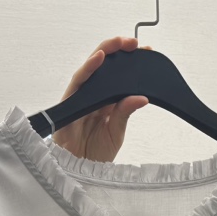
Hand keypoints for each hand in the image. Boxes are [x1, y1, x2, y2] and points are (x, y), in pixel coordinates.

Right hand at [51, 36, 150, 160]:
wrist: (79, 172)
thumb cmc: (95, 154)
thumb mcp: (117, 132)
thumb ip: (125, 113)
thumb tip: (142, 97)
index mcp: (106, 101)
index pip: (118, 76)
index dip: (130, 62)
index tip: (146, 52)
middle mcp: (92, 96)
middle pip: (104, 66)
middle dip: (119, 50)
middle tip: (135, 43)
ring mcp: (80, 97)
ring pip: (91, 67)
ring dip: (105, 52)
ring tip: (120, 43)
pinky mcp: (69, 102)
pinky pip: (78, 81)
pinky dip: (88, 68)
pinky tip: (99, 58)